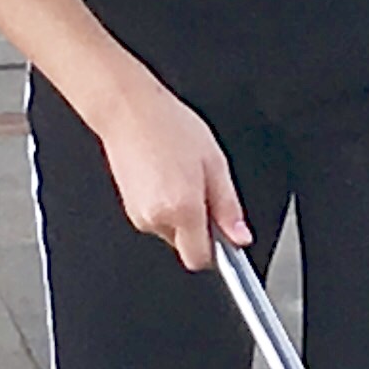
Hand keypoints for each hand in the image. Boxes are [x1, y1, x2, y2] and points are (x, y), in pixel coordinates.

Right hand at [98, 82, 247, 271]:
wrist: (128, 111)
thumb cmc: (169, 128)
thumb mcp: (215, 164)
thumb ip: (229, 207)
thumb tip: (239, 236)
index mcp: (181, 210)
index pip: (200, 258)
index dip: (216, 250)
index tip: (224, 235)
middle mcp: (156, 218)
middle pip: (186, 245)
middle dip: (198, 227)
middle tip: (202, 191)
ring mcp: (138, 214)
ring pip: (171, 232)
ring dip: (181, 215)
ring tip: (181, 177)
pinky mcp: (129, 207)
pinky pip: (156, 219)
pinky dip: (165, 206)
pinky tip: (166, 177)